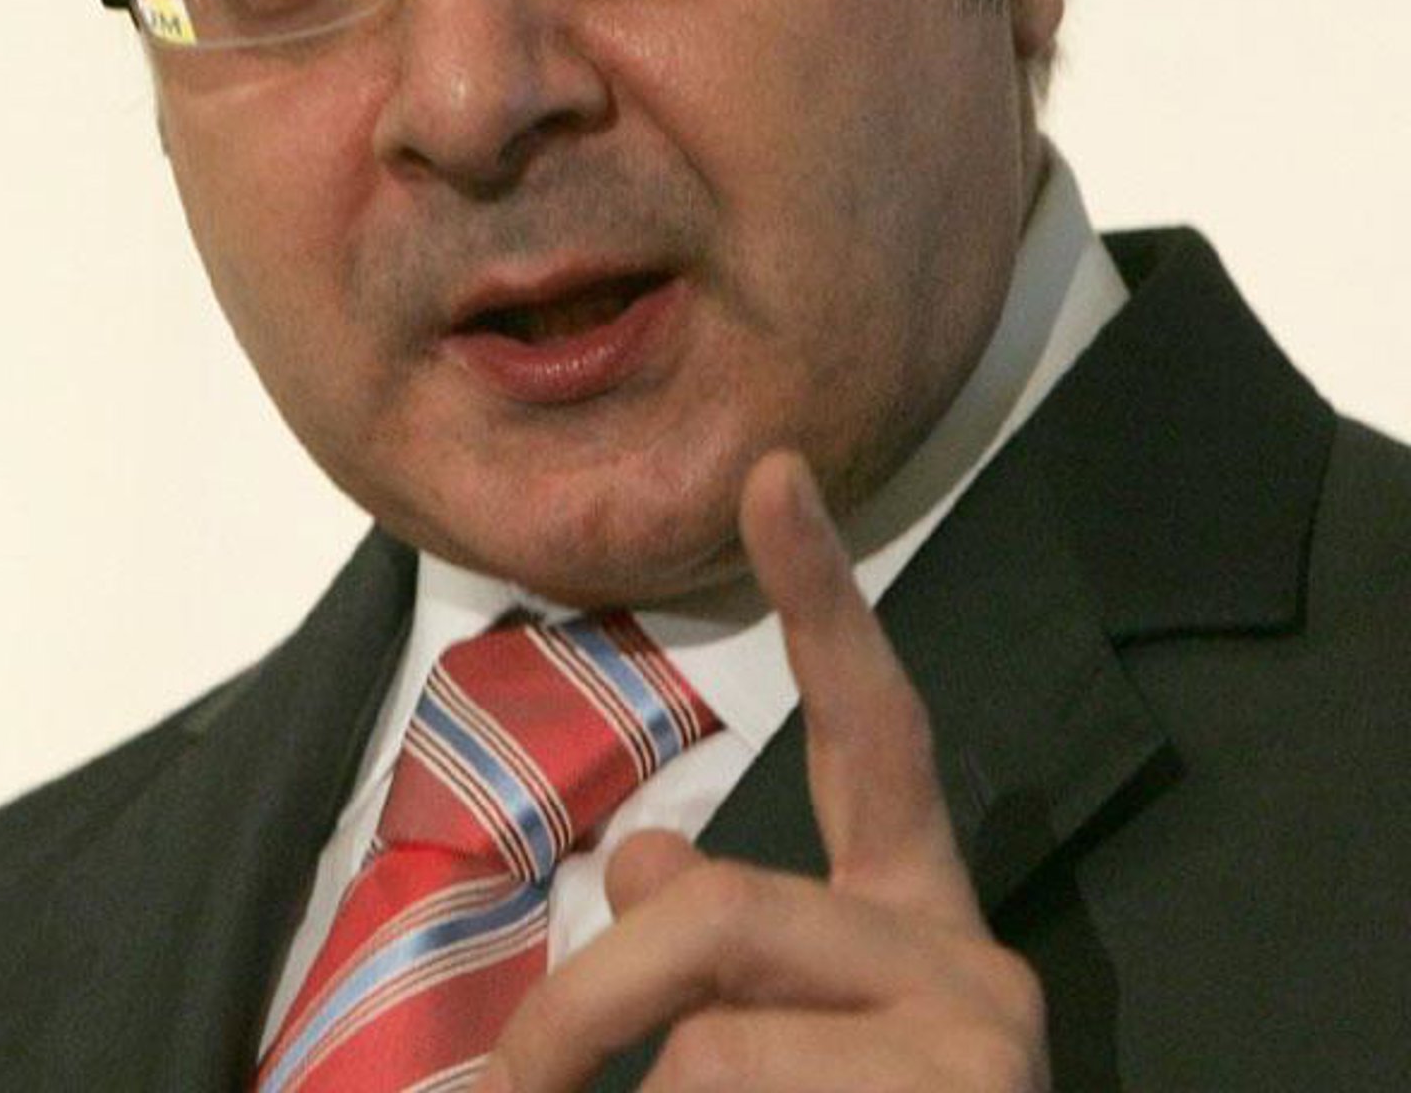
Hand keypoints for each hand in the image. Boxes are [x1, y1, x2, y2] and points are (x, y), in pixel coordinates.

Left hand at [475, 452, 1048, 1091]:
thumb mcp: (767, 1052)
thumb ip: (720, 948)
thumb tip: (646, 853)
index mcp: (918, 926)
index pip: (876, 731)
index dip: (824, 597)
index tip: (770, 465)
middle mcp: (972, 965)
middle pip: (719, 911)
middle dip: (591, 1007)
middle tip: (511, 1092)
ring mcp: (982, 1047)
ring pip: (713, 1052)